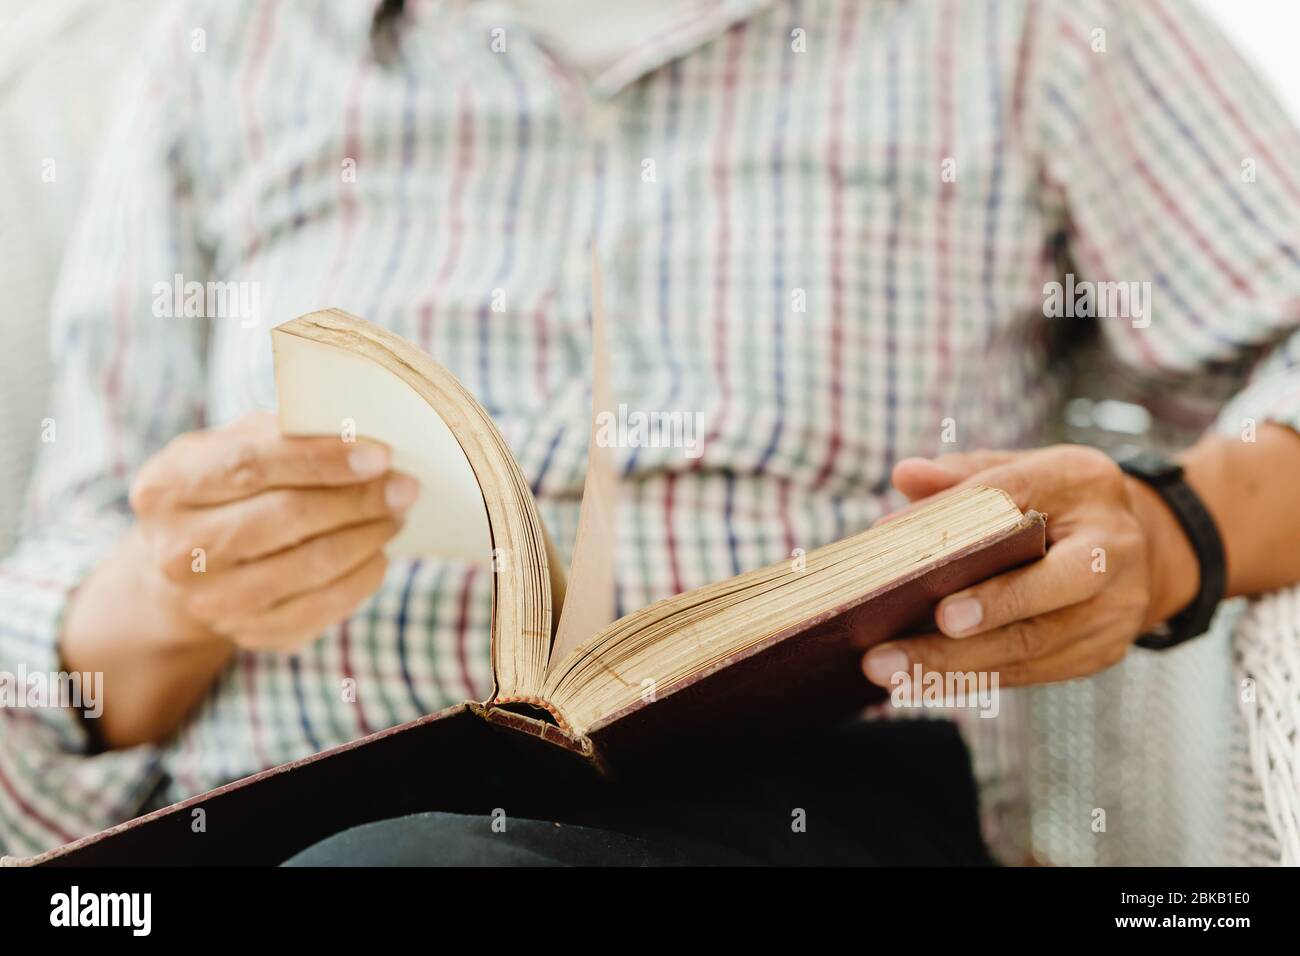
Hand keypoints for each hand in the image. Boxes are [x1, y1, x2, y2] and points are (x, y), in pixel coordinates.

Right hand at [127, 411, 416, 653]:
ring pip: (312, 566)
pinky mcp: (250, 634)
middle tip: (404, 486)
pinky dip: (363, 578)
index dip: (322, 459)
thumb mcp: (231, 447)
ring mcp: (212, 601)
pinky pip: (323, 608)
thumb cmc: (225, 489)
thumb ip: (282, 434)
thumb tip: (358, 438)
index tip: (380, 455)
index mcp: (167, 487)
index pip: (252, 465)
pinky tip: (378, 553)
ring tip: (396, 515)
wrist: (188, 565)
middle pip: (288, 517)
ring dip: (369, 537)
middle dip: (359, 499)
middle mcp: (179, 551)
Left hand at [861, 445, 1198, 689]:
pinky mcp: (1102, 651)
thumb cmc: (1061, 504)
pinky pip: (1029, 670)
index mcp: (1085, 483)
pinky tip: (919, 683)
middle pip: (1038, 587)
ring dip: (952, 662)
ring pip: (1029, 643)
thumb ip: (964, 475)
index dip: (954, 520)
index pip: (1012, 495)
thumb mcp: (1024, 471)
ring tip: (888, 669)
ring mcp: (1114, 607)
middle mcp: (1111, 547)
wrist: (1144, 549)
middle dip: (970, 612)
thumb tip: (906, 475)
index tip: (895, 544)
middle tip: (900, 634)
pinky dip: (970, 679)